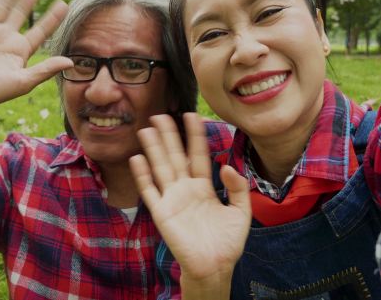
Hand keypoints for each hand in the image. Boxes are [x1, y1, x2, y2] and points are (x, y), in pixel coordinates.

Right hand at [130, 113, 250, 282]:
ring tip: (147, 129)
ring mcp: (172, 199)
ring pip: (161, 168)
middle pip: (175, 156)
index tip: (191, 116)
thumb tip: (225, 166)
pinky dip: (143, 175)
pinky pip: (150, 191)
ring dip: (153, 149)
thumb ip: (237, 187)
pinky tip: (138, 158)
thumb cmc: (228, 242)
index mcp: (204, 187)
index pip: (198, 155)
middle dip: (169, 136)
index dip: (194, 136)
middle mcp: (186, 189)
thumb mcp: (241, 211)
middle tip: (160, 114)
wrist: (215, 266)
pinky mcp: (162, 213)